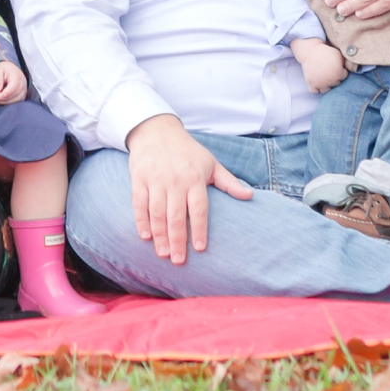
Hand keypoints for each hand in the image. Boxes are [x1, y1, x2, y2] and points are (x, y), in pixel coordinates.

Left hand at [0, 60, 26, 103]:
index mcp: (17, 76)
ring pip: (17, 100)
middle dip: (3, 99)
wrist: (9, 68)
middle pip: (15, 95)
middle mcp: (23, 83)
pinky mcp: (23, 94)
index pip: (13, 88)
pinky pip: (18, 101)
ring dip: (6, 102)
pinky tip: (3, 100)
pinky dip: (10, 102)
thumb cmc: (3, 69)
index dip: (3, 95)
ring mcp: (24, 89)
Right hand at [125, 113, 251, 263]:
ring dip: (160, 236)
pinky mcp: (139, 179)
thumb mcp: (210, 162)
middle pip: (176, 216)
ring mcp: (156, 180)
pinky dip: (141, 221)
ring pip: (157, 213)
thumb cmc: (187, 150)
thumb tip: (250, 196)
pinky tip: (145, 236)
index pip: (199, 209)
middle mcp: (175, 181)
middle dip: (177, 241)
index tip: (200, 248)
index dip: (199, 229)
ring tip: (163, 254)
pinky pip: (139, 203)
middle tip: (178, 261)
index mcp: (195, 178)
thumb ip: (229, 182)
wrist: (157, 130)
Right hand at [290, 39, 347, 92]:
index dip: (342, 70)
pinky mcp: (311, 83)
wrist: (311, 50)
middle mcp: (330, 81)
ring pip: (326, 90)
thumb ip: (344, 62)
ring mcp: (320, 83)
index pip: (344, 76)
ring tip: (325, 77)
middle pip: (336, 83)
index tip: (337, 65)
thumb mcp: (338, 54)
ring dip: (326, 85)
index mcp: (338, 73)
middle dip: (334, 77)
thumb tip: (348, 67)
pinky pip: (314, 91)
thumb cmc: (325, 51)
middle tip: (330, 70)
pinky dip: (316, 88)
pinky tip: (317, 81)